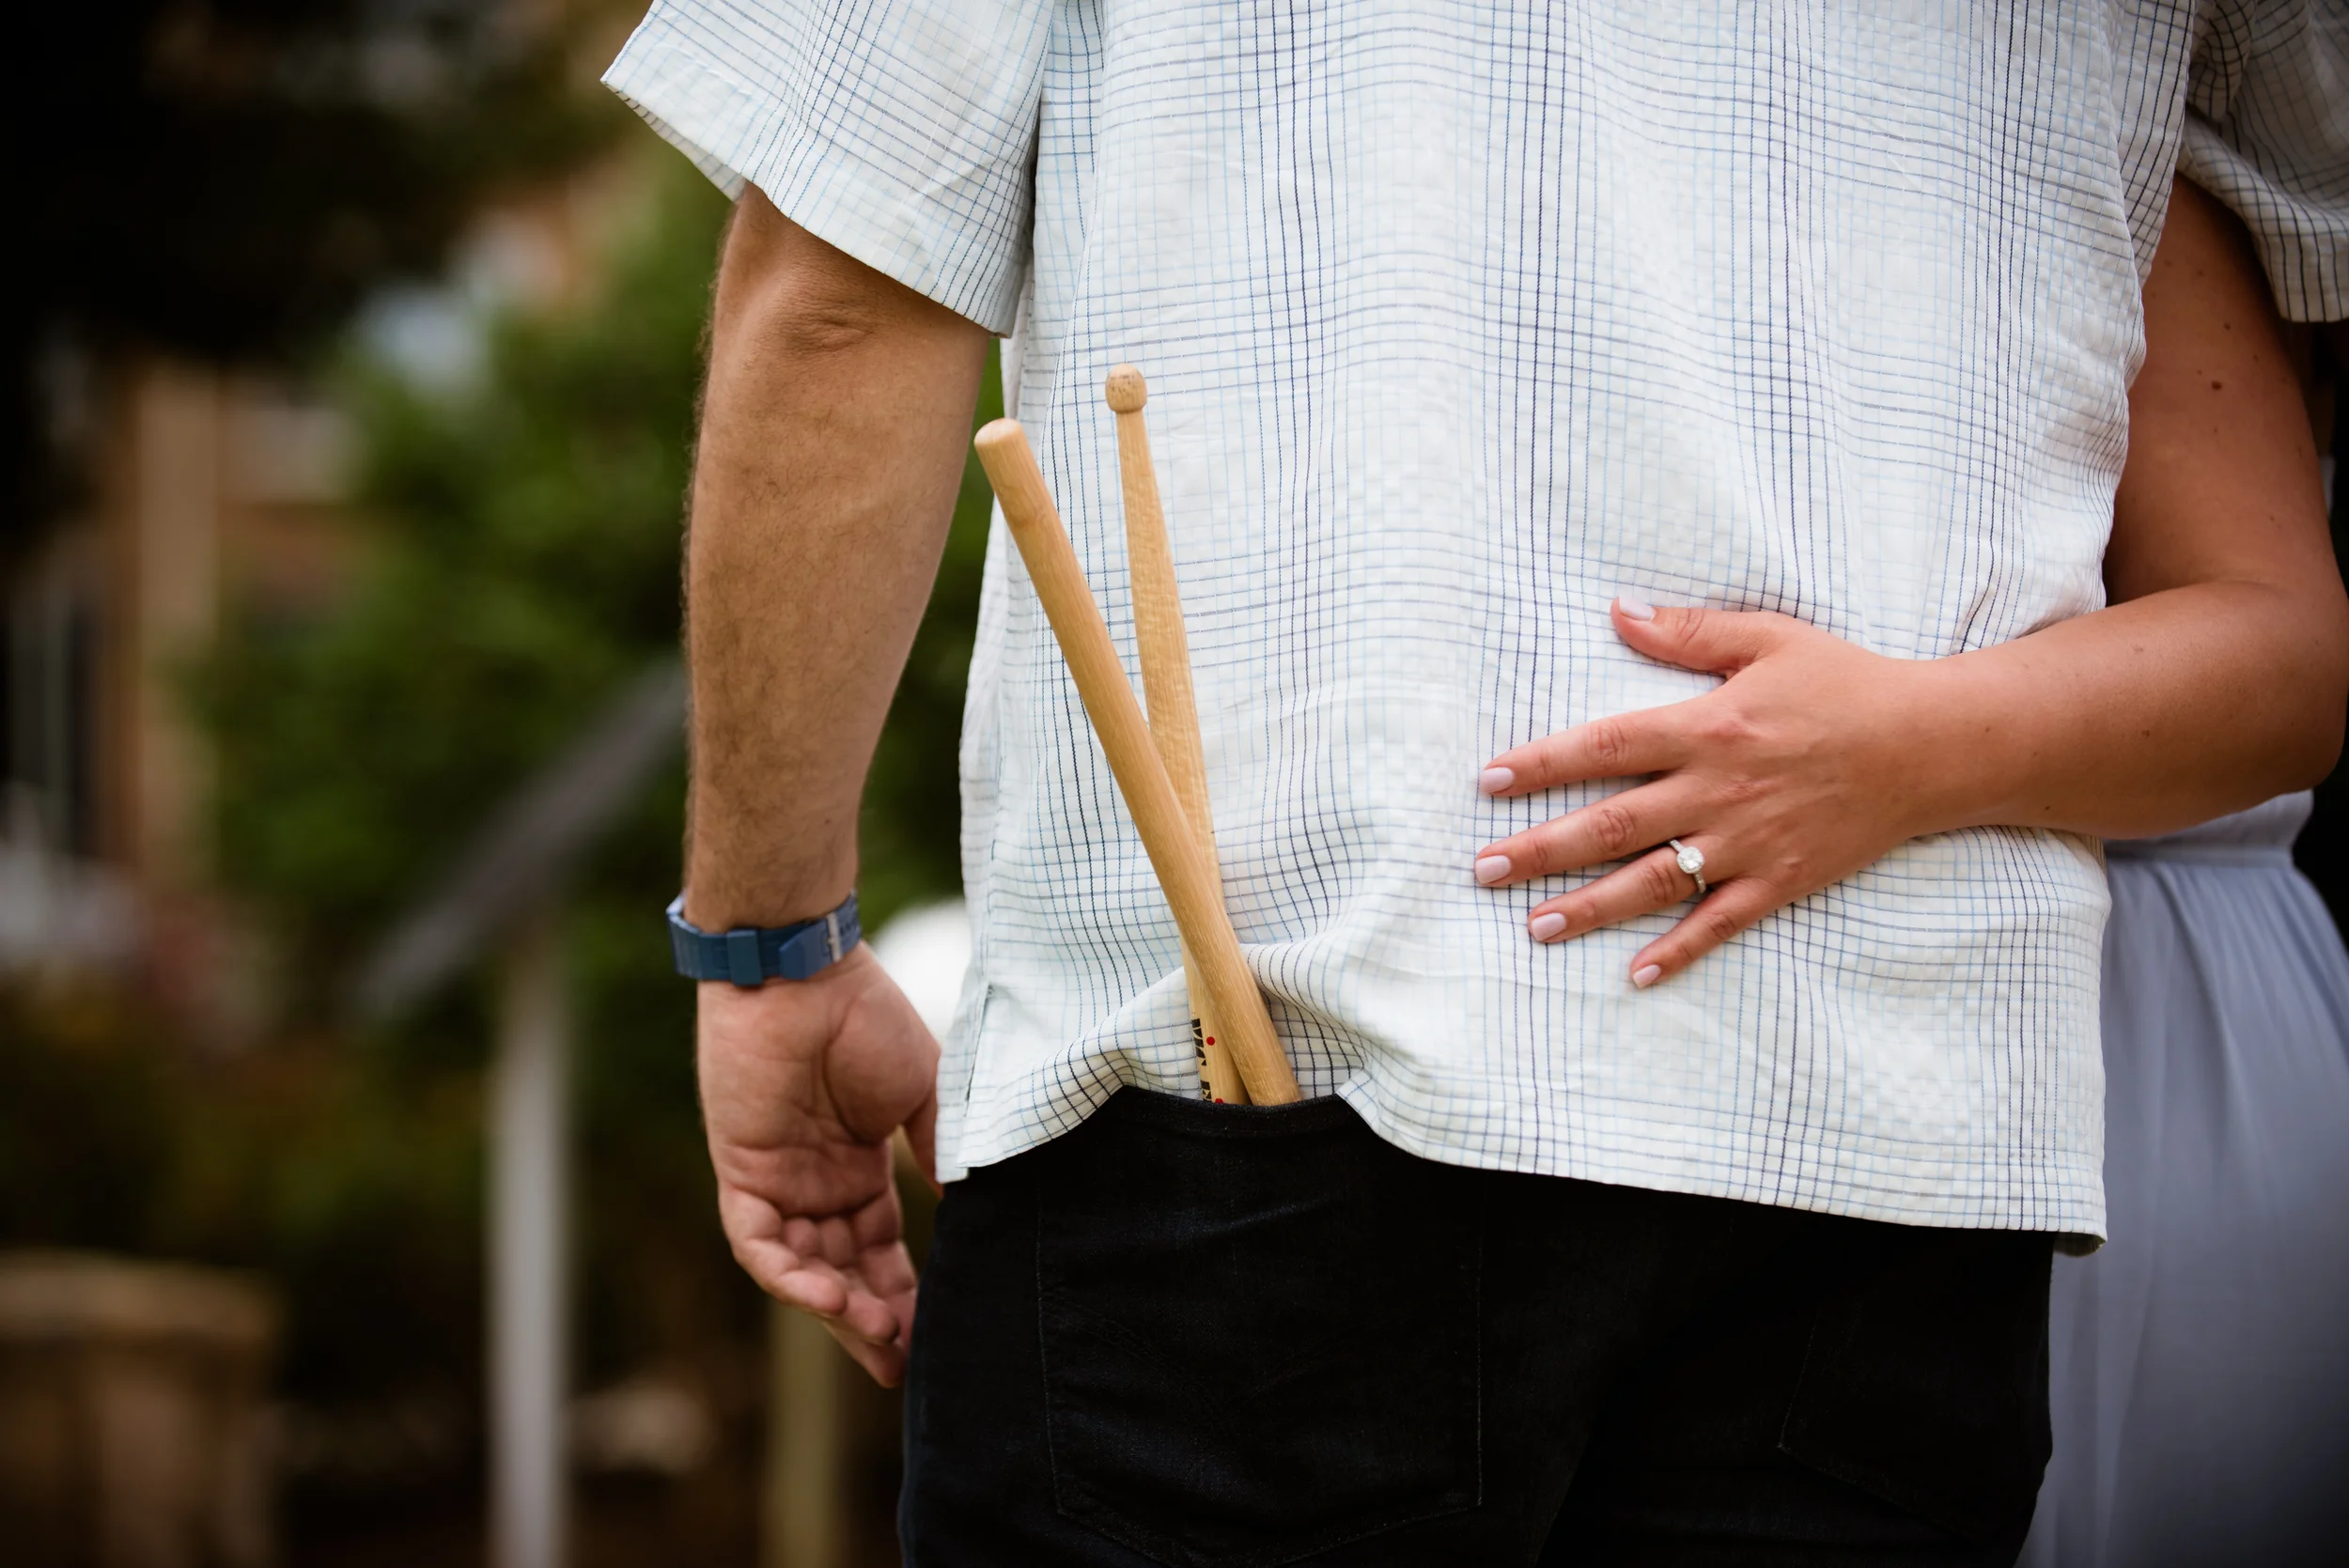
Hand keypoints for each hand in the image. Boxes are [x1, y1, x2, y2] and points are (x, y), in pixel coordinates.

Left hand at [698, 945, 939, 1384]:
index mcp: (859, 1166)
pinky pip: (759, 1244)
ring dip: (837, 1307)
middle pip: (842, 1271)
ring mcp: (778, 1181)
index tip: (931, 1338)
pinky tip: (830, 1297)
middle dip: (871, 1321)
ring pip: (803, 1269)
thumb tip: (968, 1210)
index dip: (904, 1295)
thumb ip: (938, 1151)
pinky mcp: (743, 1172)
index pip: (880, 1249)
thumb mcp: (923, 1092)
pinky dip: (791, 1276)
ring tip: (877, 1335)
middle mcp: (816, 1183)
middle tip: (903, 1363)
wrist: (805, 971)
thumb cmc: (866, 1017)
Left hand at [1474, 598, 1937, 986]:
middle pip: (1611, 824)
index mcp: (1708, 727)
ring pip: (1651, 882)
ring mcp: (1748, 843)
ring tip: (1532, 925)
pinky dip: (1678, 950)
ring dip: (1588, 907)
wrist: (1934, 746)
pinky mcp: (1781, 881)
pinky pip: (1719, 923)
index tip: (1492, 779)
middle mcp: (1718, 790)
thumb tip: (1617, 612)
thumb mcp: (1768, 638)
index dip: (1545, 763)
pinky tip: (1634, 974)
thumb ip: (1688, 631)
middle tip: (1482, 869)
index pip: (1606, 747)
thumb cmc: (1847, 684)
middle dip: (1541, 848)